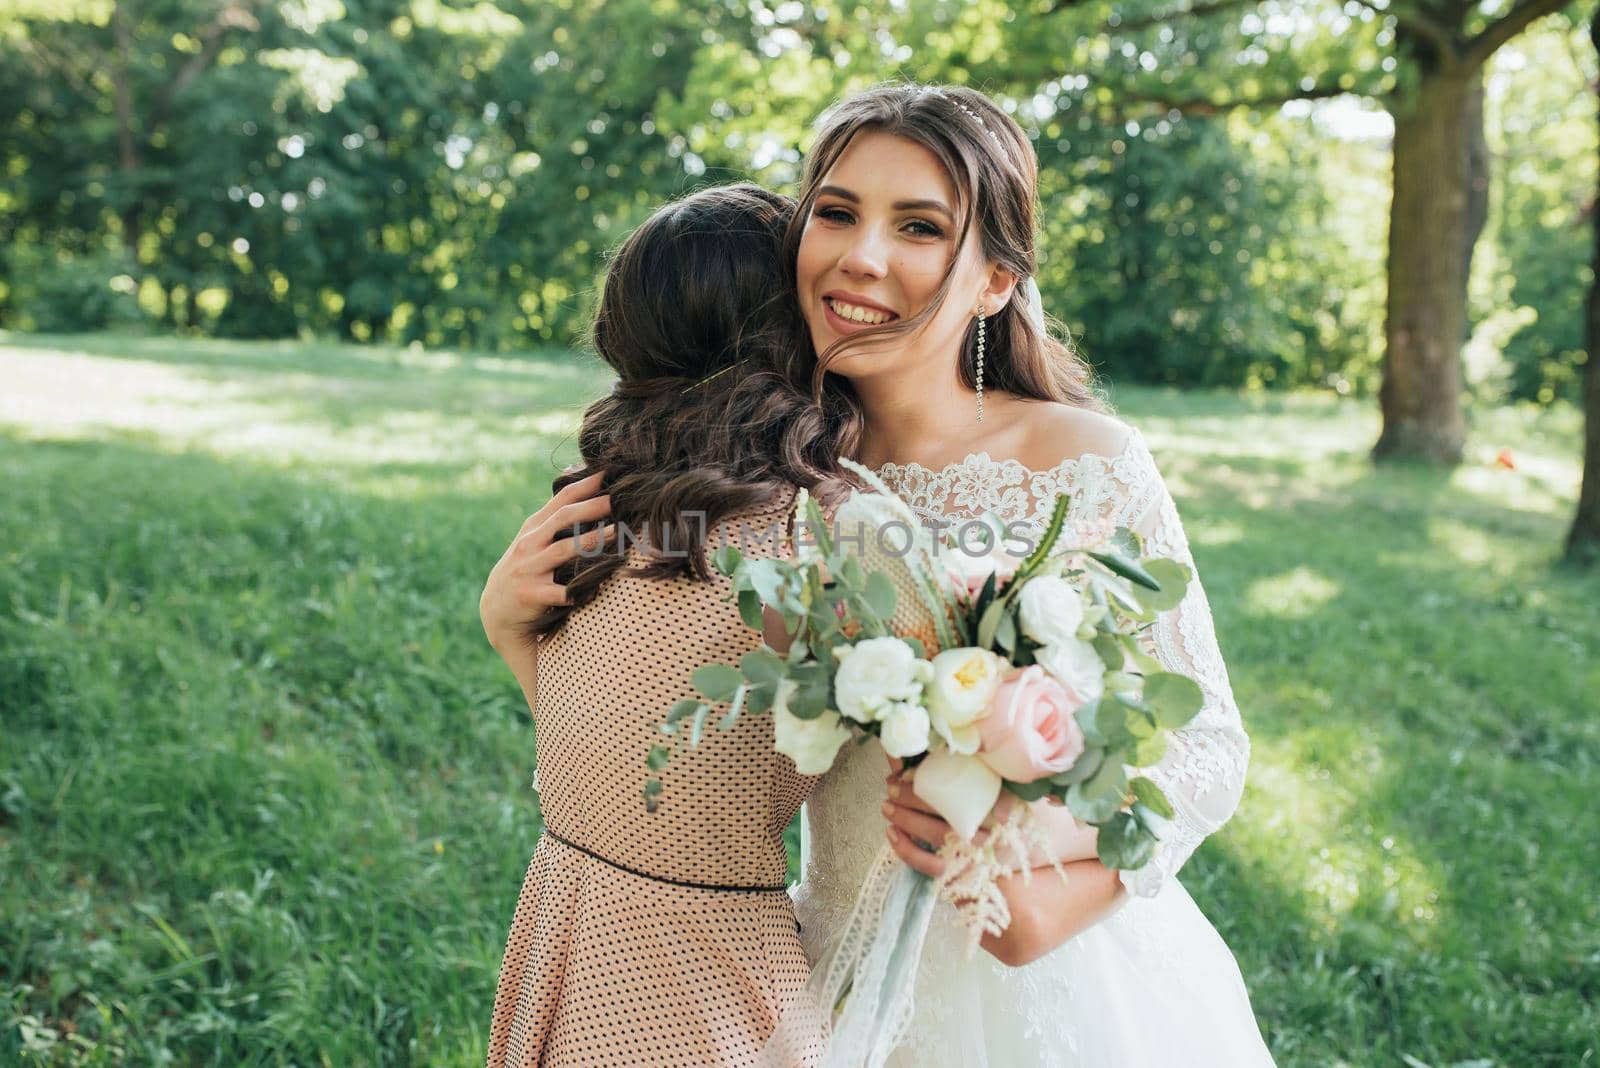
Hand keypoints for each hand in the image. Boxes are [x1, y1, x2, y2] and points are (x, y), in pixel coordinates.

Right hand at [479, 471, 614, 651]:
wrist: (497, 610)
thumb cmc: (525, 567)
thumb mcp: (533, 537)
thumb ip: (554, 511)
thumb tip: (573, 471)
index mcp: (534, 527)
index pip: (562, 499)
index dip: (585, 485)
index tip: (609, 473)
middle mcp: (530, 543)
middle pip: (563, 519)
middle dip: (591, 507)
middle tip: (616, 500)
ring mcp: (529, 568)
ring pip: (563, 550)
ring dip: (591, 540)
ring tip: (616, 533)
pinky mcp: (531, 594)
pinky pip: (559, 592)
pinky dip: (578, 590)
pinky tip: (598, 588)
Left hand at [882, 764, 1098, 876]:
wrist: (1068, 854)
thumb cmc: (1043, 815)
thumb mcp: (1028, 787)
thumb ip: (1004, 768)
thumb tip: (967, 739)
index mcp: (1006, 799)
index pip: (959, 778)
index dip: (925, 769)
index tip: (903, 763)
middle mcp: (995, 826)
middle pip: (943, 804)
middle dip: (910, 792)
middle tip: (890, 783)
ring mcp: (983, 852)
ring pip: (934, 833)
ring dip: (905, 817)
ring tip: (887, 805)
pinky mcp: (972, 873)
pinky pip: (934, 867)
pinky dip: (909, 853)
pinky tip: (893, 836)